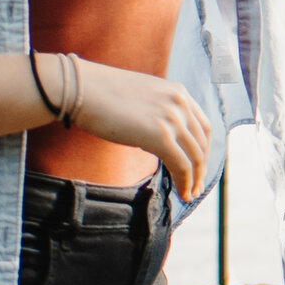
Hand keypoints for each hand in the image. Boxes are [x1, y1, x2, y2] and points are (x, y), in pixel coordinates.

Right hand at [69, 61, 211, 200]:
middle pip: (202, 142)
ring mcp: (171, 118)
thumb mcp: (140, 98)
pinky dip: (184, 182)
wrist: (81, 89)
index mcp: (177, 91)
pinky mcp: (160, 135)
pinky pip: (181, 165)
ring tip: (188, 194)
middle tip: (195, 187)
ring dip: (194, 179)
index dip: (203, 149)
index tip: (198, 167)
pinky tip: (181, 194)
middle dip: (201, 168)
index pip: (202, 125)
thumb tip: (159, 141)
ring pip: (194, 157)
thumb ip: (157, 114)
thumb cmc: (101, 95)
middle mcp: (179, 102)